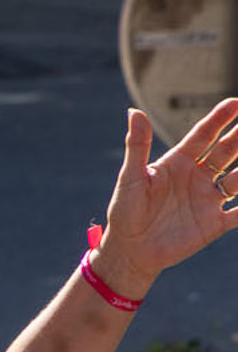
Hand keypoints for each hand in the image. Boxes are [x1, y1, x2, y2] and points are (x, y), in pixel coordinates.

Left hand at [88, 100, 237, 299]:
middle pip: (228, 151)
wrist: (129, 249)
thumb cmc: (125, 211)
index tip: (236, 102)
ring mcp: (209, 199)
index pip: (204, 135)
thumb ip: (137, 145)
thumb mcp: (131, 177)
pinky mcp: (215, 223)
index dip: (220, 119)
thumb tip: (134, 112)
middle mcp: (198, 177)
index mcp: (178, 163)